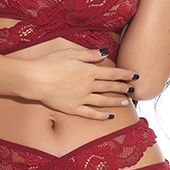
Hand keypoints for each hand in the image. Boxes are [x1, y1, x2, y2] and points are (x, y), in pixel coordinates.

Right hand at [23, 47, 138, 120]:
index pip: (112, 72)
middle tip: (133, 90)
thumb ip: (89, 54)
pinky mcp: (73, 109)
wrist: (35, 79)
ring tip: (126, 102)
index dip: (124, 74)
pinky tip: (109, 116)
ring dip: (116, 102)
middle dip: (123, 88)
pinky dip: (101, 116)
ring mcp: (81, 99)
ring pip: (103, 101)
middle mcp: (88, 86)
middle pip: (110, 87)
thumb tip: (104, 53)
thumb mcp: (71, 53)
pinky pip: (90, 114)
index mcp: (89, 71)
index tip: (135, 75)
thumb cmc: (50, 63)